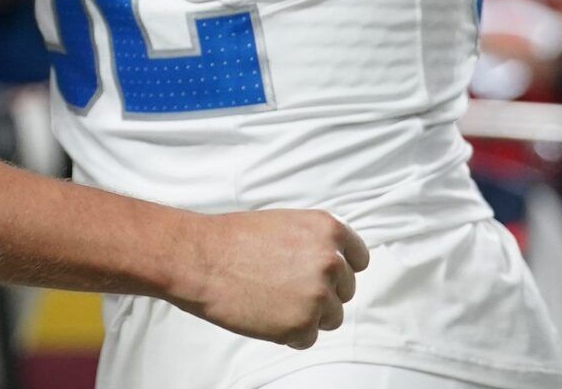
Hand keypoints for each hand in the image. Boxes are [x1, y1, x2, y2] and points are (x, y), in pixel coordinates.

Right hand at [170, 209, 367, 348]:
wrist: (202, 259)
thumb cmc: (234, 239)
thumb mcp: (285, 224)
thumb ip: (315, 242)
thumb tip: (333, 263)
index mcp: (328, 230)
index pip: (358, 259)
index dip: (341, 269)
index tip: (326, 277)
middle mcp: (331, 261)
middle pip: (346, 290)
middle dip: (321, 293)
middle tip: (285, 288)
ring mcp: (318, 294)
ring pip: (331, 317)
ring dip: (308, 315)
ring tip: (273, 301)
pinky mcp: (303, 324)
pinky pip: (309, 338)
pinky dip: (290, 334)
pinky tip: (266, 315)